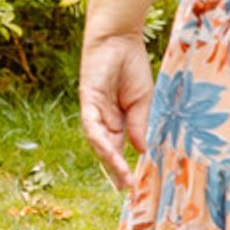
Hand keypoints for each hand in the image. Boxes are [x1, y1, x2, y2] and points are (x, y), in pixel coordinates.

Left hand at [79, 31, 154, 189]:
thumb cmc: (131, 67)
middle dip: (116, 170)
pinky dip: (100, 139)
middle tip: (127, 189)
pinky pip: (92, 125)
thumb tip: (141, 151)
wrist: (120, 40)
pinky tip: (109, 151)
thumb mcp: (142, 101)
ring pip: (99, 142)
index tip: (135, 187)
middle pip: (107, 151)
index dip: (125, 167)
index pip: (119, 150)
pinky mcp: (87, 101)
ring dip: (110, 160)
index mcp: (117, 122)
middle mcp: (103, 121)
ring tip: (122, 177)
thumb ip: (140, 125)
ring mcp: (94, 112)